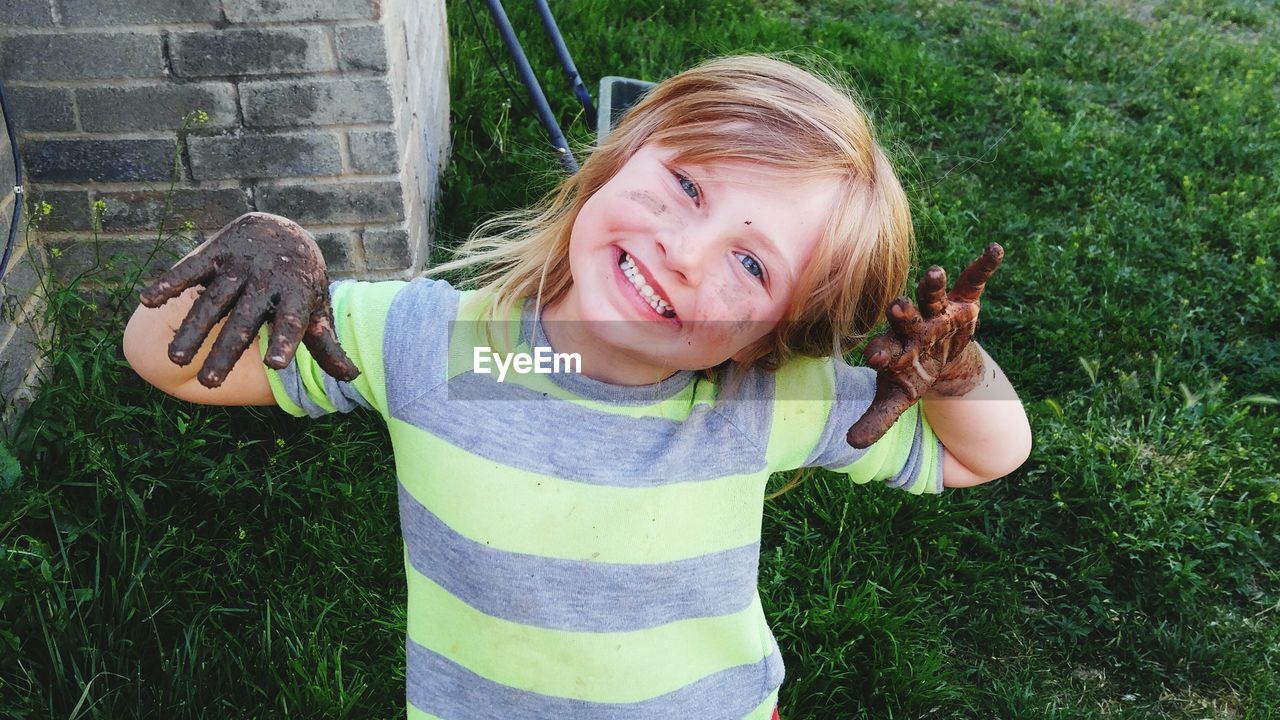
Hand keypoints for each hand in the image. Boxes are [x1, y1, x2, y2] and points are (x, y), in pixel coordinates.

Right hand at [138, 212, 359, 388]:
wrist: (283, 229)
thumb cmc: (300, 281)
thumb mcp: (316, 306)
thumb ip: (326, 342)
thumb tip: (353, 378)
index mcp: (297, 294)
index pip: (292, 320)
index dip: (285, 340)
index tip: (275, 364)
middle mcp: (267, 280)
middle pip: (245, 319)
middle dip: (227, 350)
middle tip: (211, 384)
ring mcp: (239, 265)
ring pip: (213, 300)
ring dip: (193, 329)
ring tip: (177, 359)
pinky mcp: (216, 252)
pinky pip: (190, 268)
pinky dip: (170, 282)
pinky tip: (148, 300)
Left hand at [846, 243, 1003, 447]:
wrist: (938, 359)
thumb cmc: (911, 376)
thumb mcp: (898, 399)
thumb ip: (877, 419)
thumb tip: (851, 444)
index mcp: (894, 348)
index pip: (885, 350)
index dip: (880, 353)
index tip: (873, 359)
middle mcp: (913, 325)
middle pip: (905, 315)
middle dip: (903, 311)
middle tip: (897, 305)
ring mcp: (937, 311)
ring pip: (932, 293)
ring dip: (934, 284)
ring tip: (937, 273)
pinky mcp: (962, 300)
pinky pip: (973, 279)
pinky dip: (984, 265)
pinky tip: (995, 250)